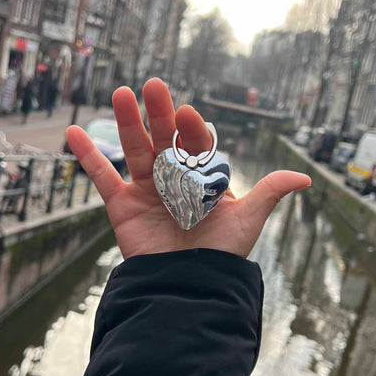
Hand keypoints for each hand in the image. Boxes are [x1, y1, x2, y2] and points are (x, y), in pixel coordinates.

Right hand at [66, 78, 310, 258]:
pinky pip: (102, 177)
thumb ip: (268, 194)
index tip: (187, 115)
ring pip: (135, 149)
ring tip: (121, 93)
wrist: (186, 289)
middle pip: (164, 139)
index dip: (190, 129)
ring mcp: (146, 189)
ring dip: (127, 122)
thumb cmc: (219, 257)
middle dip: (159, 113)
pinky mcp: (122, 205)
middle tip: (154, 86)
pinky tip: (71, 131)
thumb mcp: (247, 222)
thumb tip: (305, 177)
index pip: (195, 144)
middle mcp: (173, 178)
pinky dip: (87, 156)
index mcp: (202, 177)